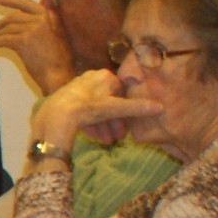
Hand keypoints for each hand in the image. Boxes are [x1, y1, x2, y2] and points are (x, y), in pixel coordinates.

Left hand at [0, 0, 74, 95]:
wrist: (58, 75)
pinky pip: (3, 39)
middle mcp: (40, 20)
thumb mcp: (58, 35)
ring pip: (8, 28)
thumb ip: (50, 22)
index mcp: (48, 17)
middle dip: (1, 22)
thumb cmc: (58, 59)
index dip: (9, 0)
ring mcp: (32, 29)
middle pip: (14, 16)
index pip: (25, 3)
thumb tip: (41, 12)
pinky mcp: (23, 41)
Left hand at [28, 68, 159, 155]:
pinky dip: (91, 122)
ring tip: (106, 140)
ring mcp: (78, 86)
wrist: (56, 115)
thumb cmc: (89, 108)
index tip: (126, 129)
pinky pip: (84, 109)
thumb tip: (161, 107)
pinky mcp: (67, 97)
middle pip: (109, 103)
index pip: (122, 94)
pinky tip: (95, 136)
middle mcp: (92, 77)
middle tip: (117, 138)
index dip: (126, 113)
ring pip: (96, 108)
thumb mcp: (116, 109)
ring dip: (103, 125)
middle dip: (113, 122)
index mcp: (105, 76)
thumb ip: (137, 108)